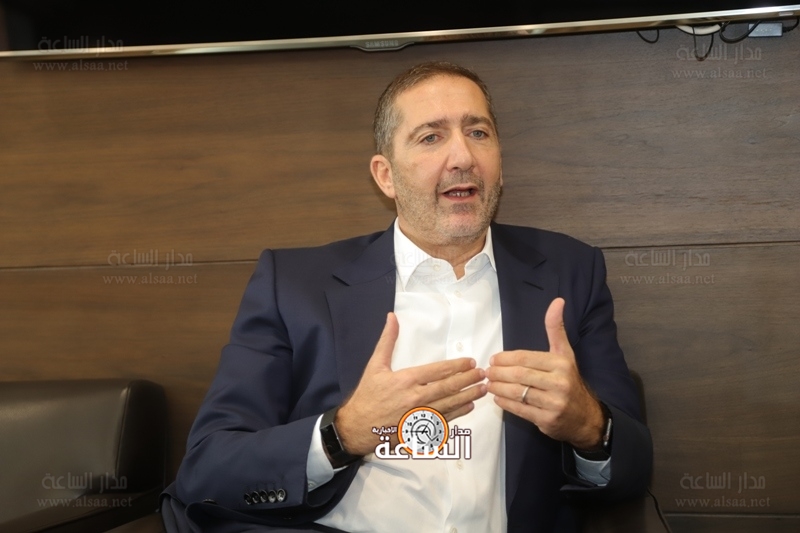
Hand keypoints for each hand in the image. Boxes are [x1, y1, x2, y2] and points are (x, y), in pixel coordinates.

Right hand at [335, 312, 486, 455]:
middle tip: (483, 374)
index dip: (457, 366)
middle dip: (468, 380)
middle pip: (448, 388)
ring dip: (468, 396)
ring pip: (449, 404)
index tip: (470, 362)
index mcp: (406, 380)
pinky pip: (443, 420)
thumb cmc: (367, 396)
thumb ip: (387, 341)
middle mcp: (415, 398)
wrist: (357, 427)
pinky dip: (458, 413)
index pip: (438, 371)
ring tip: (483, 389)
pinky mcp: (419, 429)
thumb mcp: (375, 366)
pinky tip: (468, 407)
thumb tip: (392, 317)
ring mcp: (419, 416)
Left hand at [486, 298, 603, 449]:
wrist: (585, 417)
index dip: (506, 359)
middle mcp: (559, 383)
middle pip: (519, 375)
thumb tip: (557, 301)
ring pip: (518, 393)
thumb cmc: (569, 381)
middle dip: (499, 373)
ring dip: (498, 388)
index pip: (526, 358)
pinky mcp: (547, 420)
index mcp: (561, 364)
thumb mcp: (565, 353)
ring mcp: (553, 403)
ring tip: (489, 384)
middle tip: (487, 372)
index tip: (494, 359)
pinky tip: (498, 398)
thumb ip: (556, 329)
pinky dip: (505, 403)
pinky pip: (520, 410)